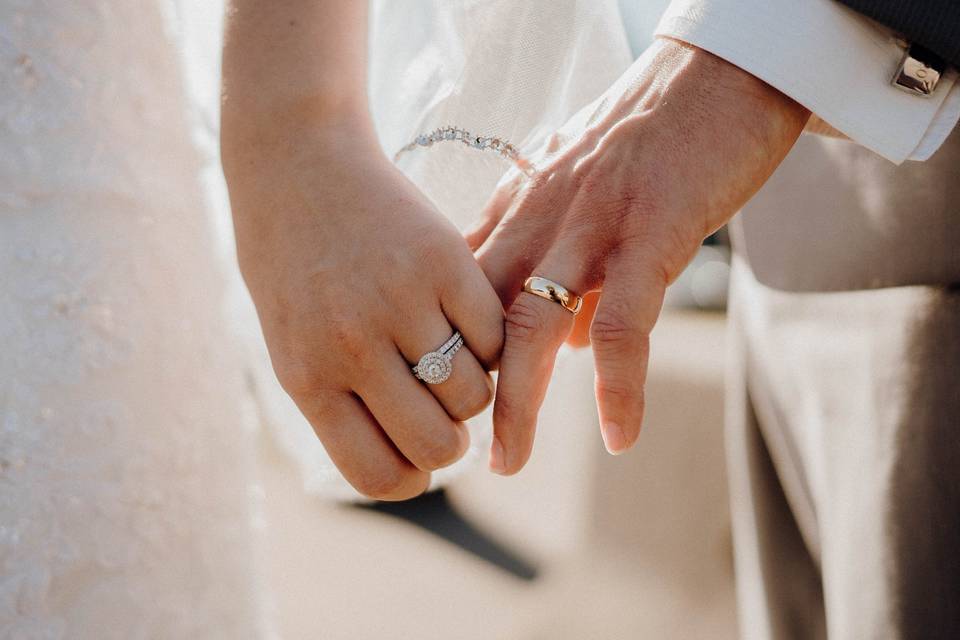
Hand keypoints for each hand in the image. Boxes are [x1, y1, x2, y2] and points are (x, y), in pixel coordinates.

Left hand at [223, 123, 503, 499]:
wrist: (296, 161)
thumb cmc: (292, 262)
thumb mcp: (295, 342)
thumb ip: (344, 401)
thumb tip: (414, 461)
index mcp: (308, 378)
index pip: (378, 475)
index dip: (411, 478)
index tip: (418, 454)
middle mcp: (352, 348)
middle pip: (438, 445)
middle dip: (450, 439)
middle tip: (441, 407)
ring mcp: (401, 303)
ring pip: (472, 394)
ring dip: (470, 385)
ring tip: (449, 351)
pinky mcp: (444, 262)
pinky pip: (494, 337)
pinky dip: (488, 339)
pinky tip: (462, 315)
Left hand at [469, 38, 808, 473]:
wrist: (718, 70)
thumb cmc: (655, 137)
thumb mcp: (589, 196)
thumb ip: (566, 265)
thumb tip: (568, 345)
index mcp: (523, 207)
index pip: (464, 286)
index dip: (444, 345)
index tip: (434, 397)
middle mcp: (541, 218)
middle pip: (480, 314)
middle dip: (460, 387)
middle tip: (449, 449)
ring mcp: (591, 227)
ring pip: (532, 326)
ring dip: (517, 403)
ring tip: (506, 462)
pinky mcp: (651, 234)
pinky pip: (625, 323)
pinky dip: (620, 387)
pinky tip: (620, 437)